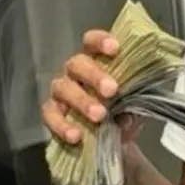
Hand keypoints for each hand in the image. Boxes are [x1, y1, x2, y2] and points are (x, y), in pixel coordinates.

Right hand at [41, 30, 137, 145]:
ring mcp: (61, 92)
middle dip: (94, 76)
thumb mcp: (133, 107)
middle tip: (112, 90)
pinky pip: (51, 116)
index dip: (100, 41)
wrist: (114, 143)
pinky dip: (62, 126)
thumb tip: (127, 115)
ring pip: (63, 88)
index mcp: (95, 62)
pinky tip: (76, 136)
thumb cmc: (122, 113)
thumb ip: (133, 105)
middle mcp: (74, 73)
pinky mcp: (51, 114)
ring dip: (81, 101)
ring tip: (99, 116)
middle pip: (77, 64)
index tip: (115, 48)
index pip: (91, 43)